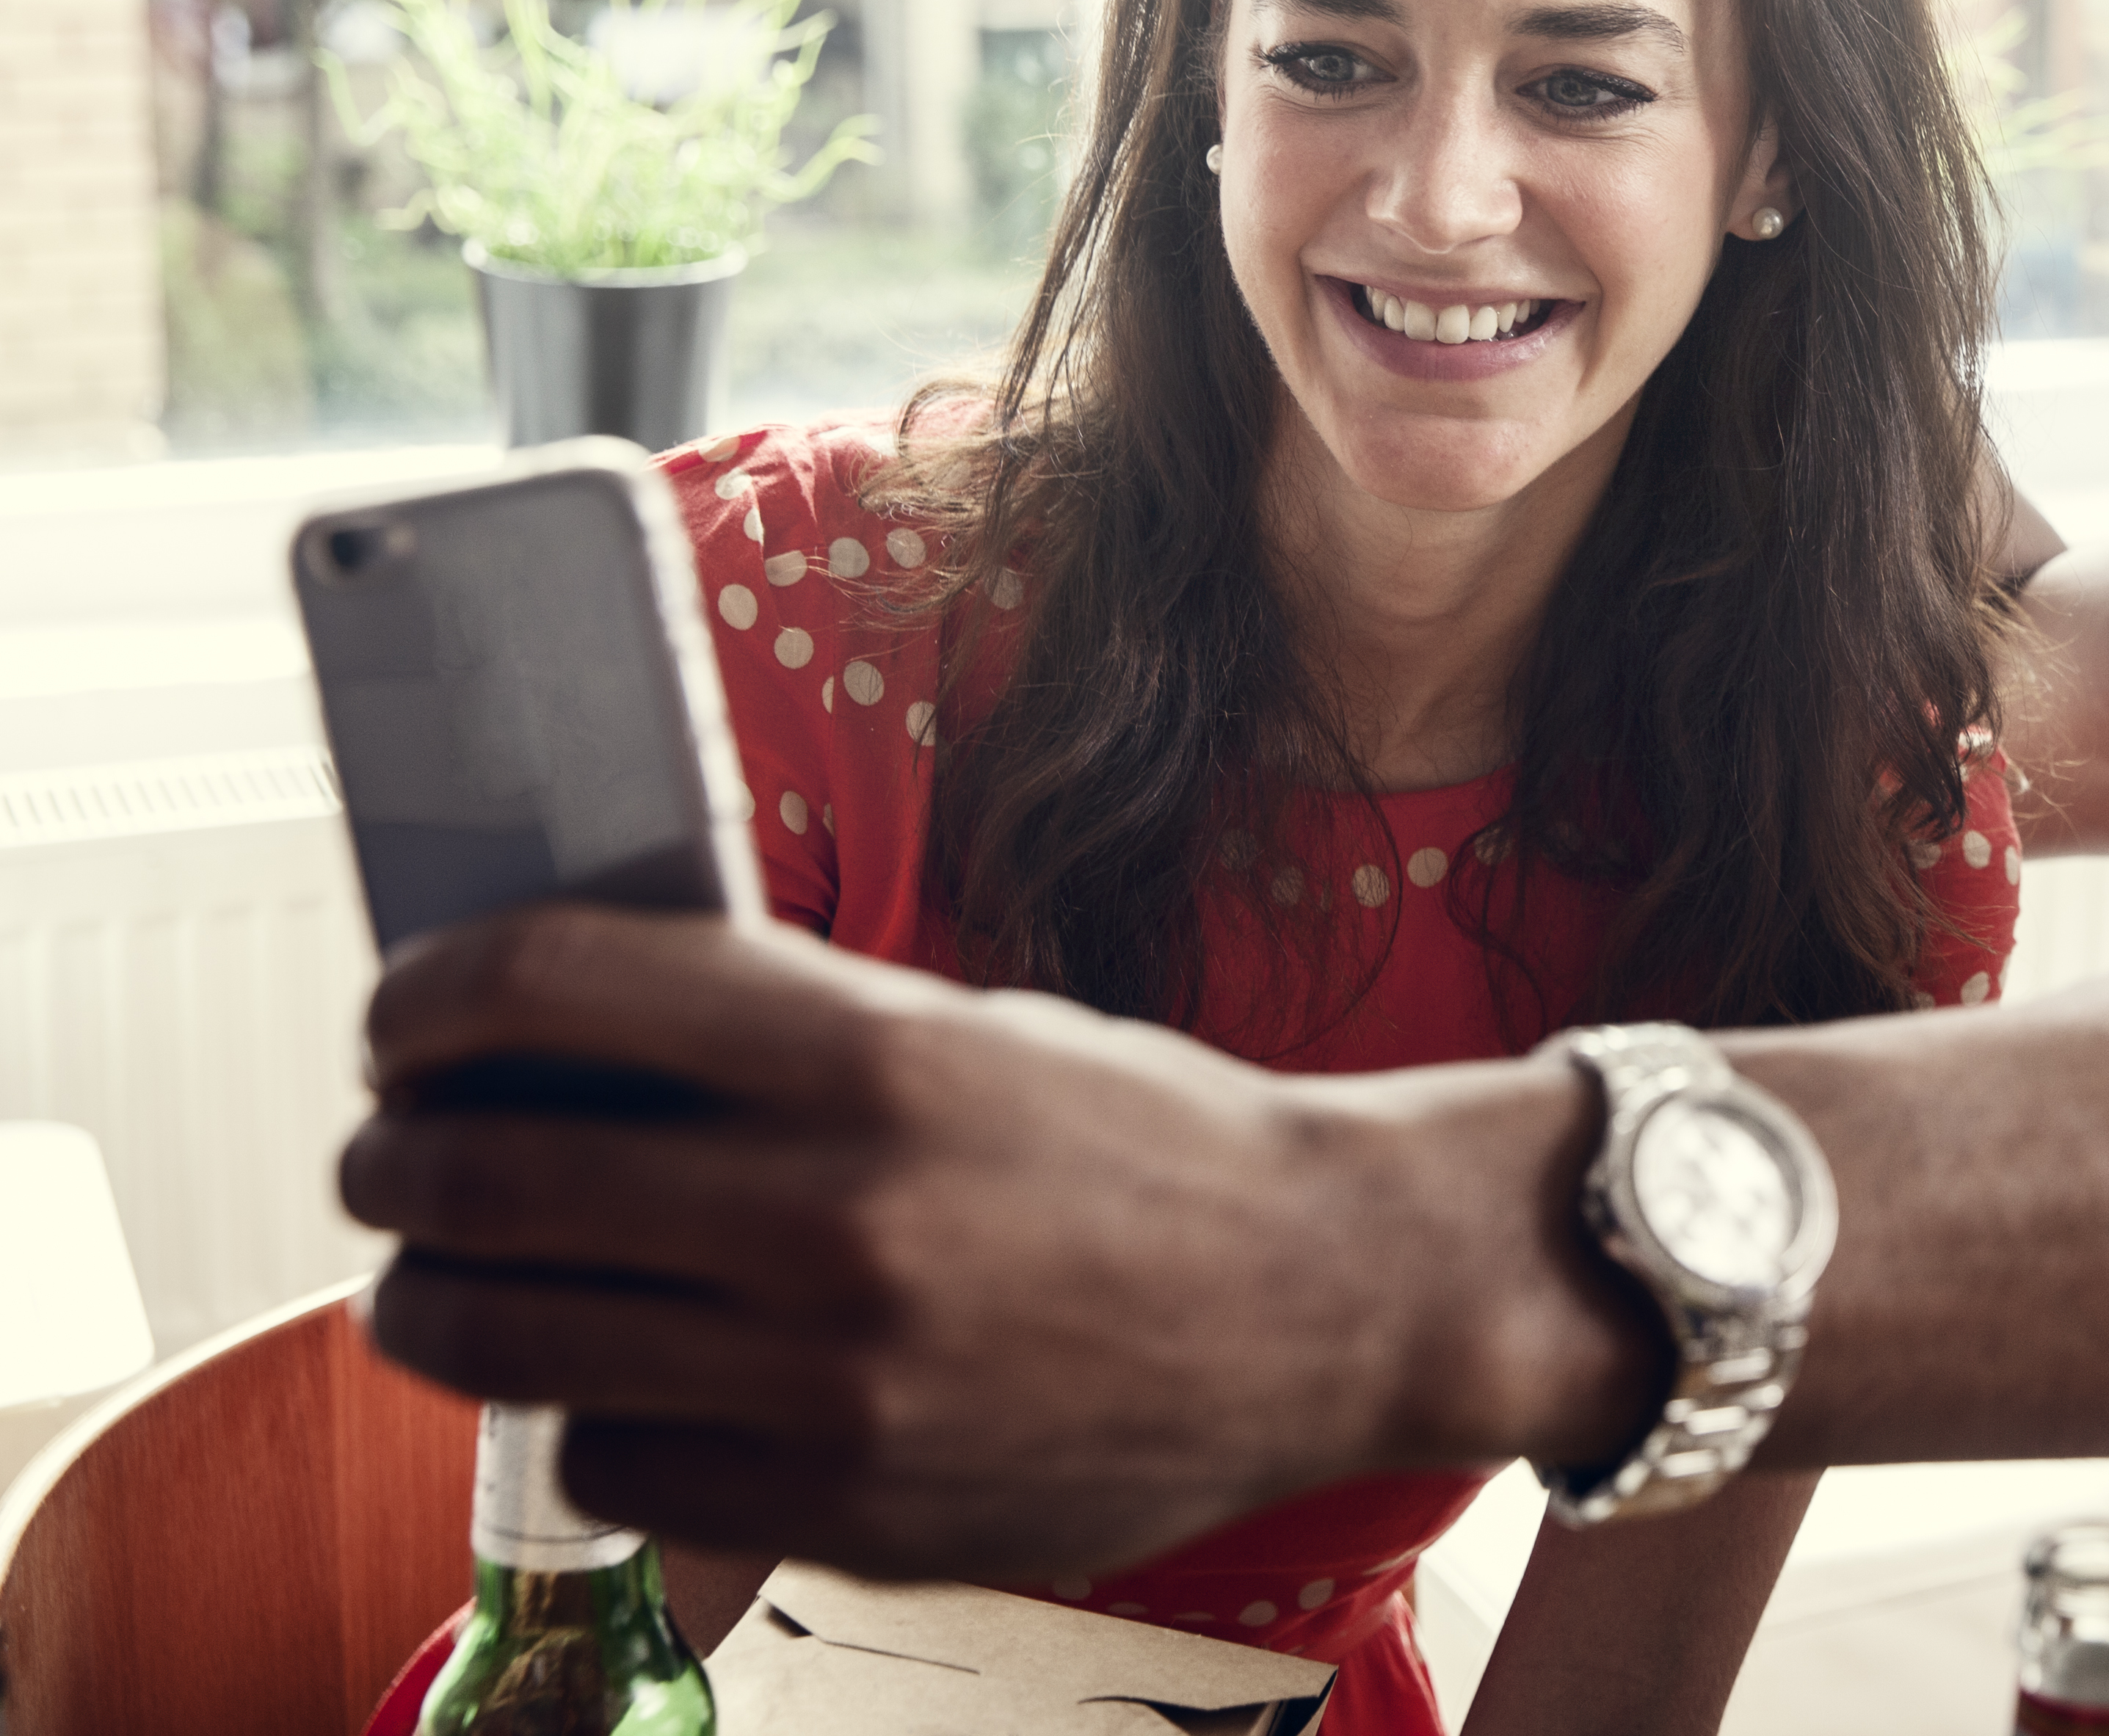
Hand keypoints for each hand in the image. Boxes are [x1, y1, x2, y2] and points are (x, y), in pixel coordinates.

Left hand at [340, 908, 1650, 1578]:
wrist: (1330, 1300)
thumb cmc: (1147, 1148)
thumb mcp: (970, 1032)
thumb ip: (776, 1037)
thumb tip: (551, 1046)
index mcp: (873, 1056)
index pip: (548, 990)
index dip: (428, 998)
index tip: (403, 1020)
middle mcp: (836, 1215)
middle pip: (480, 1182)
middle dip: (392, 1166)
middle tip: (392, 1162)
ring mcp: (835, 1378)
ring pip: (508, 1342)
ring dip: (440, 1303)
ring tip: (454, 1282)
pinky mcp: (846, 1504)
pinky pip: (619, 1466)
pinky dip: (600, 1421)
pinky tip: (642, 1383)